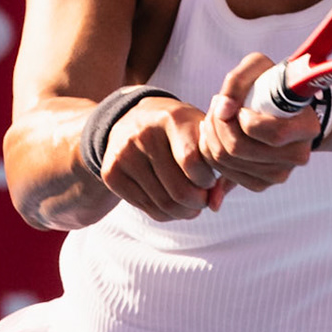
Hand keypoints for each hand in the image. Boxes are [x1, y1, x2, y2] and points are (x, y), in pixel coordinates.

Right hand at [97, 97, 227, 220]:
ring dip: (184, 212)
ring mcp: (124, 154)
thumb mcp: (202, 134)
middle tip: (203, 200)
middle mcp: (144, 134)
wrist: (134, 119)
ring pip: (163, 204)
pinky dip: (166, 214)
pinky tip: (172, 202)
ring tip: (191, 204)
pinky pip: (147, 208)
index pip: (192, 162)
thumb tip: (215, 206)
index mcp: (172, 118)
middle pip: (178, 190)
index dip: (207, 180)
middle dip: (199, 202)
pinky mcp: (111, 173)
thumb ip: (220, 167)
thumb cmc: (179, 130)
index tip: (210, 179)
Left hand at [199, 53, 319, 191]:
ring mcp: (280, 174)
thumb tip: (223, 110)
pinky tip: (217, 135)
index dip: (242, 118)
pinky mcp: (261, 184)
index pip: (271, 133)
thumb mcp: (257, 68)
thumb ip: (237, 81)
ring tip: (217, 118)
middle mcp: (297, 155)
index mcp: (307, 127)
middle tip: (218, 107)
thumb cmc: (269, 84)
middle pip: (239, 149)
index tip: (238, 104)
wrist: (279, 108)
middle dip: (217, 125)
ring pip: (227, 162)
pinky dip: (212, 153)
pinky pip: (225, 174)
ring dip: (211, 136)